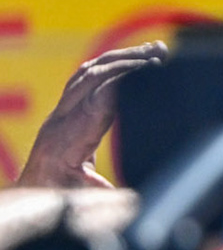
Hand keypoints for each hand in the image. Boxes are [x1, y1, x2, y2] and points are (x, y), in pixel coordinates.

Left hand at [16, 43, 166, 189]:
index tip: (154, 69)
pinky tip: (129, 61)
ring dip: (120, 57)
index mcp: (69, 139)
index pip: (98, 98)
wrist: (35, 191)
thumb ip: (101, 193)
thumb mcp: (82, 197)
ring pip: (87, 72)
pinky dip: (109, 64)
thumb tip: (127, 199)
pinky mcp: (64, 109)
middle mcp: (61, 119)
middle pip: (92, 76)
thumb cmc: (60, 197)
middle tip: (161, 52)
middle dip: (127, 60)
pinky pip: (83, 77)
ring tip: (152, 50)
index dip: (125, 80)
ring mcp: (60, 111)